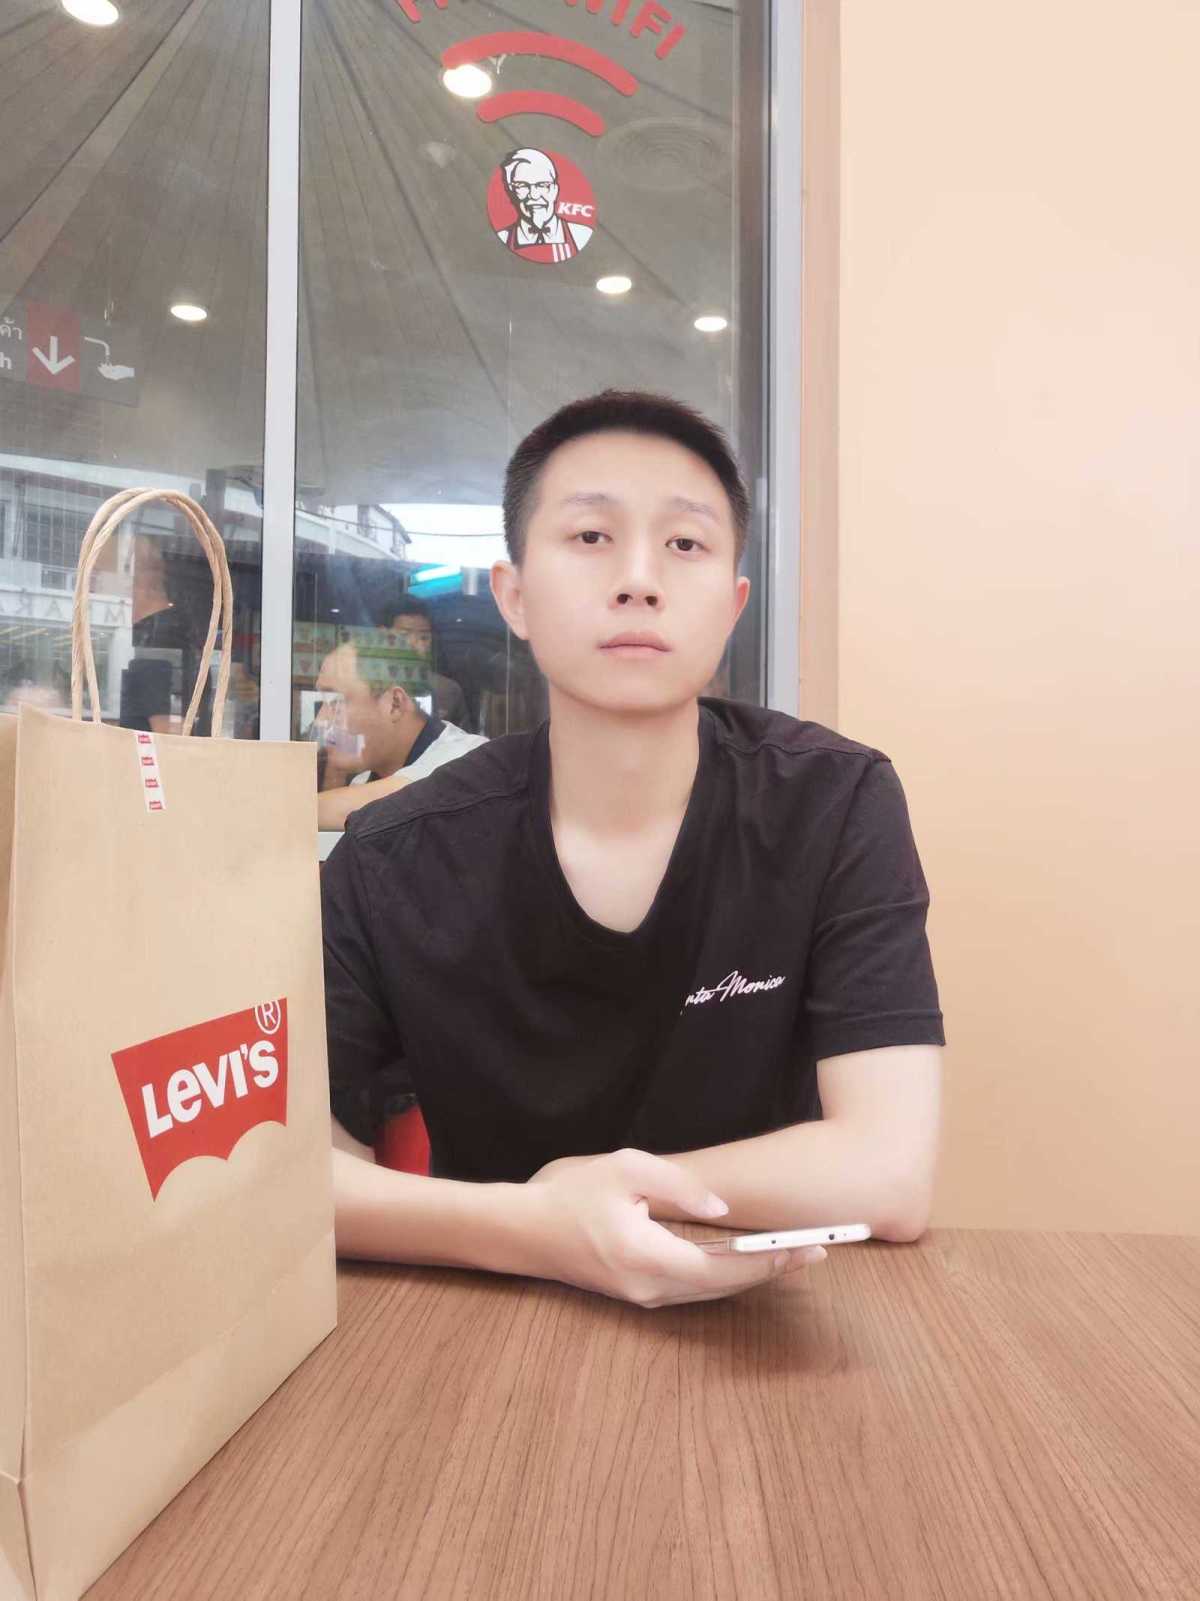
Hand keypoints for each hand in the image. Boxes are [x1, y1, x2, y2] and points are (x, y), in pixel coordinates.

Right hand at [522, 1147, 826, 1308]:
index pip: (723, 1268)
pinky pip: (694, 1289)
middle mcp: (650, 1288)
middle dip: (771, 1269)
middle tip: (817, 1251)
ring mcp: (644, 1297)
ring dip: (753, 1276)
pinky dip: (727, 1277)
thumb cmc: (570, 1193)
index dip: (767, 1261)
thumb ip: (679, 1187)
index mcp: (647, 1256)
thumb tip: (723, 1210)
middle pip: (724, 1287)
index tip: (805, 1249)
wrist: (523, 1231)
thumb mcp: (625, 1170)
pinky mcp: (639, 1294)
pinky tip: (749, 1261)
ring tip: (793, 1255)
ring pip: (711, 1293)